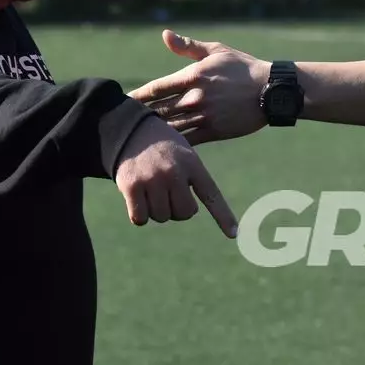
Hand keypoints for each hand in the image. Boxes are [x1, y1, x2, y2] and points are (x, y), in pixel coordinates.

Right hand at [113, 117, 237, 237]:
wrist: (131, 130)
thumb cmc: (164, 149)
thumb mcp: (186, 155)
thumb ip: (190, 180)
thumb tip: (185, 212)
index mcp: (192, 164)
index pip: (211, 195)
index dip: (223, 216)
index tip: (233, 234)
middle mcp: (174, 172)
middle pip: (183, 213)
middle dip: (177, 210)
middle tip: (168, 194)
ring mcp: (153, 179)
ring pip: (162, 217)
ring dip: (157, 211)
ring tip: (152, 190)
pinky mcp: (132, 186)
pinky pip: (140, 218)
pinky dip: (139, 216)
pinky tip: (138, 199)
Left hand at [129, 31, 270, 146]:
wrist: (271, 90)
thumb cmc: (244, 68)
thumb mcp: (217, 51)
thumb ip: (188, 47)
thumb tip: (165, 35)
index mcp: (192, 76)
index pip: (155, 88)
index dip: (136, 97)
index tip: (121, 102)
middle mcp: (194, 97)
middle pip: (157, 110)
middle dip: (139, 116)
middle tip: (121, 122)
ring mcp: (203, 116)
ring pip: (169, 127)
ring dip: (152, 132)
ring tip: (135, 137)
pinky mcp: (214, 131)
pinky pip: (187, 140)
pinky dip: (172, 144)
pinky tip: (161, 147)